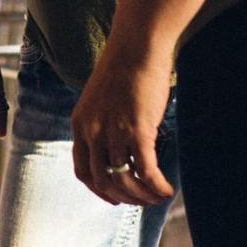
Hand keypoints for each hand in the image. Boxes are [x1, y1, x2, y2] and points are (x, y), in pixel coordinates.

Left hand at [71, 38, 174, 205]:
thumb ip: (104, 121)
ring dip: (142, 196)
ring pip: (125, 180)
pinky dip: (157, 186)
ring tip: (157, 198)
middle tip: (141, 201)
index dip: (98, 190)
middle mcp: (92, 132)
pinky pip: (146, 171)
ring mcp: (113, 132)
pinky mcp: (137, 130)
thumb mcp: (102, 97)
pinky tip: (167, 190)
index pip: (83, 171)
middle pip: (104, 181)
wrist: (136, 45)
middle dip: (124, 198)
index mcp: (80, 124)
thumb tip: (121, 143)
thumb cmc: (125, 66)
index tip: (114, 197)